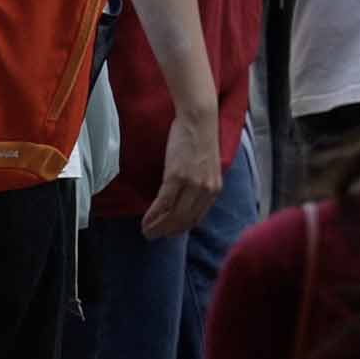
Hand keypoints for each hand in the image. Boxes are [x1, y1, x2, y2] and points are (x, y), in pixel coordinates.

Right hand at [141, 109, 222, 238]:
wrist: (199, 121)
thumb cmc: (199, 139)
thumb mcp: (205, 167)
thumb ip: (199, 183)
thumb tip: (185, 196)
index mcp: (214, 190)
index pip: (196, 217)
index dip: (181, 228)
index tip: (168, 233)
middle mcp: (205, 191)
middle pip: (184, 219)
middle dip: (167, 231)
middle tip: (152, 237)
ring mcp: (191, 185)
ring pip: (173, 214)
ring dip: (158, 226)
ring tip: (146, 232)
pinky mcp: (176, 177)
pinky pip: (164, 202)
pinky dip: (153, 214)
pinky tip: (145, 220)